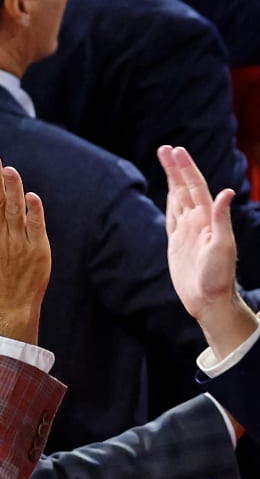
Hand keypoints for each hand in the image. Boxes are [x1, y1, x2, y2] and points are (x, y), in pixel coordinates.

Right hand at [0, 161, 49, 344]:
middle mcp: (2, 237)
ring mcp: (19, 243)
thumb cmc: (2, 280)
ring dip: (11, 190)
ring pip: (13, 211)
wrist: (11, 307)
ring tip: (8, 170)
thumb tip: (3, 209)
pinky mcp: (38, 250)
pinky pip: (36, 227)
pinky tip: (32, 197)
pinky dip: (33, 212)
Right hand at [160, 145, 259, 358]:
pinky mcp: (179, 244)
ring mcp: (189, 232)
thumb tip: (226, 192)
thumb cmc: (220, 278)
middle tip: (165, 148)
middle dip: (176, 168)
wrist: (211, 301)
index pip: (196, 187)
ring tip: (167, 163)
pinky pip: (173, 217)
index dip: (186, 169)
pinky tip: (171, 195)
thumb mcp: (223, 247)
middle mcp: (199, 222)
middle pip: (186, 189)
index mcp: (208, 220)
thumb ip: (222, 219)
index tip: (175, 150)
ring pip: (179, 199)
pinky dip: (171, 202)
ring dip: (173, 181)